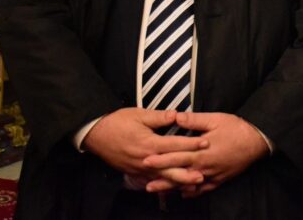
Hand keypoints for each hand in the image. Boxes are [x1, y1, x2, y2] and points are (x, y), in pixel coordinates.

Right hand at [81, 108, 206, 182]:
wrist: (96, 135)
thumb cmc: (118, 122)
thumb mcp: (139, 114)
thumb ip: (159, 116)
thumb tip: (177, 115)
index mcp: (149, 143)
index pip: (175, 144)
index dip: (192, 144)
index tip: (206, 143)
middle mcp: (146, 159)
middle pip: (171, 168)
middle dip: (188, 171)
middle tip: (205, 174)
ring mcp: (140, 169)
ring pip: (163, 178)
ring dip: (178, 181)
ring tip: (193, 184)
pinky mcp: (135, 173)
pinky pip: (152, 181)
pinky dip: (164, 185)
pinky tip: (173, 187)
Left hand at [142, 112, 270, 196]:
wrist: (257, 141)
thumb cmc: (236, 128)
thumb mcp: (215, 119)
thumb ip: (194, 120)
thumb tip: (176, 116)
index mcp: (202, 151)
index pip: (177, 156)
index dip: (161, 159)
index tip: (146, 161)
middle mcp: (205, 167)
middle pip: (180, 175)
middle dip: (162, 179)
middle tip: (146, 185)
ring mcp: (212, 175)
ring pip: (190, 185)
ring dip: (174, 189)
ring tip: (160, 192)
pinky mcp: (220, 179)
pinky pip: (204, 190)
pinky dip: (193, 193)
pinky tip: (183, 195)